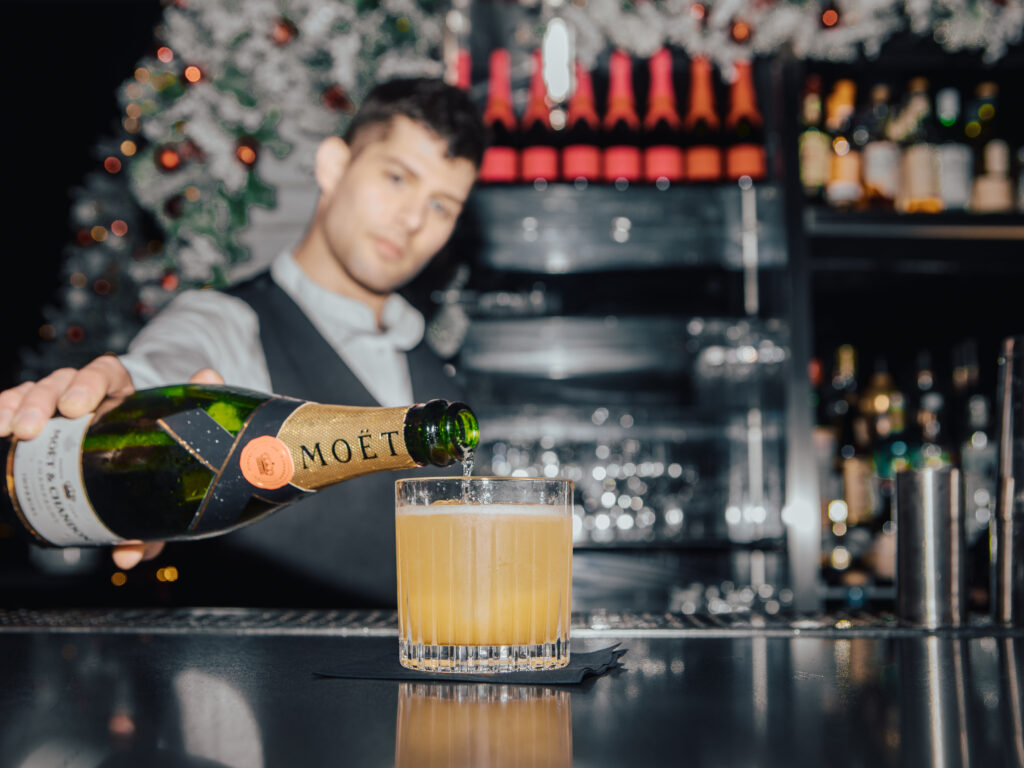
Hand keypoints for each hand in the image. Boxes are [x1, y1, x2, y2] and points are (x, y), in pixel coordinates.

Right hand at [0, 360, 224, 568]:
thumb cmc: (147, 465)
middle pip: (63, 381)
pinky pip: (13, 405)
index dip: (89, 383)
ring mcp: (58, 402)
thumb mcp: (154, 489)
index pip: (105, 374)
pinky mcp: (34, 415)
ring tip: (7, 430)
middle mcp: (89, 393)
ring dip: (17, 406)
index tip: (76, 408)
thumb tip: (130, 555)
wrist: (134, 455)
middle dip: (42, 401)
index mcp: (125, 398)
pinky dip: (2, 410)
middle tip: (31, 429)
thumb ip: (150, 523)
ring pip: (35, 391)